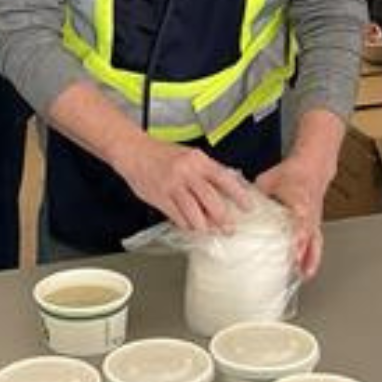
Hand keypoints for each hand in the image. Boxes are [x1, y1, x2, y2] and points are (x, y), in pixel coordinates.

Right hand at [115, 136, 255, 234]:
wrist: (132, 151)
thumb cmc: (160, 153)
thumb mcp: (188, 155)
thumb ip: (206, 170)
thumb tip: (226, 188)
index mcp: (198, 160)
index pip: (224, 179)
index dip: (238, 195)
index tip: (248, 207)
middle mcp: (186, 173)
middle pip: (211, 200)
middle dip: (223, 218)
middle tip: (229, 228)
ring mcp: (172, 186)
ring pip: (194, 213)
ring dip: (204, 226)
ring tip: (209, 230)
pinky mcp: (159, 197)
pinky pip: (177, 217)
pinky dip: (186, 225)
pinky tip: (190, 226)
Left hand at [255, 156, 330, 279]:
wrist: (311, 168)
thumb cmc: (290, 174)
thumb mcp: (268, 180)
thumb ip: (254, 195)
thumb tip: (234, 206)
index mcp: (298, 198)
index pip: (300, 214)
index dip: (298, 228)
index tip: (294, 239)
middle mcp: (309, 212)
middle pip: (308, 232)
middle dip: (301, 248)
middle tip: (294, 262)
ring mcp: (314, 220)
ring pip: (314, 241)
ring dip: (309, 258)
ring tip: (302, 274)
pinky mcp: (315, 225)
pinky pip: (316, 243)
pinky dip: (312, 258)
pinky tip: (305, 272)